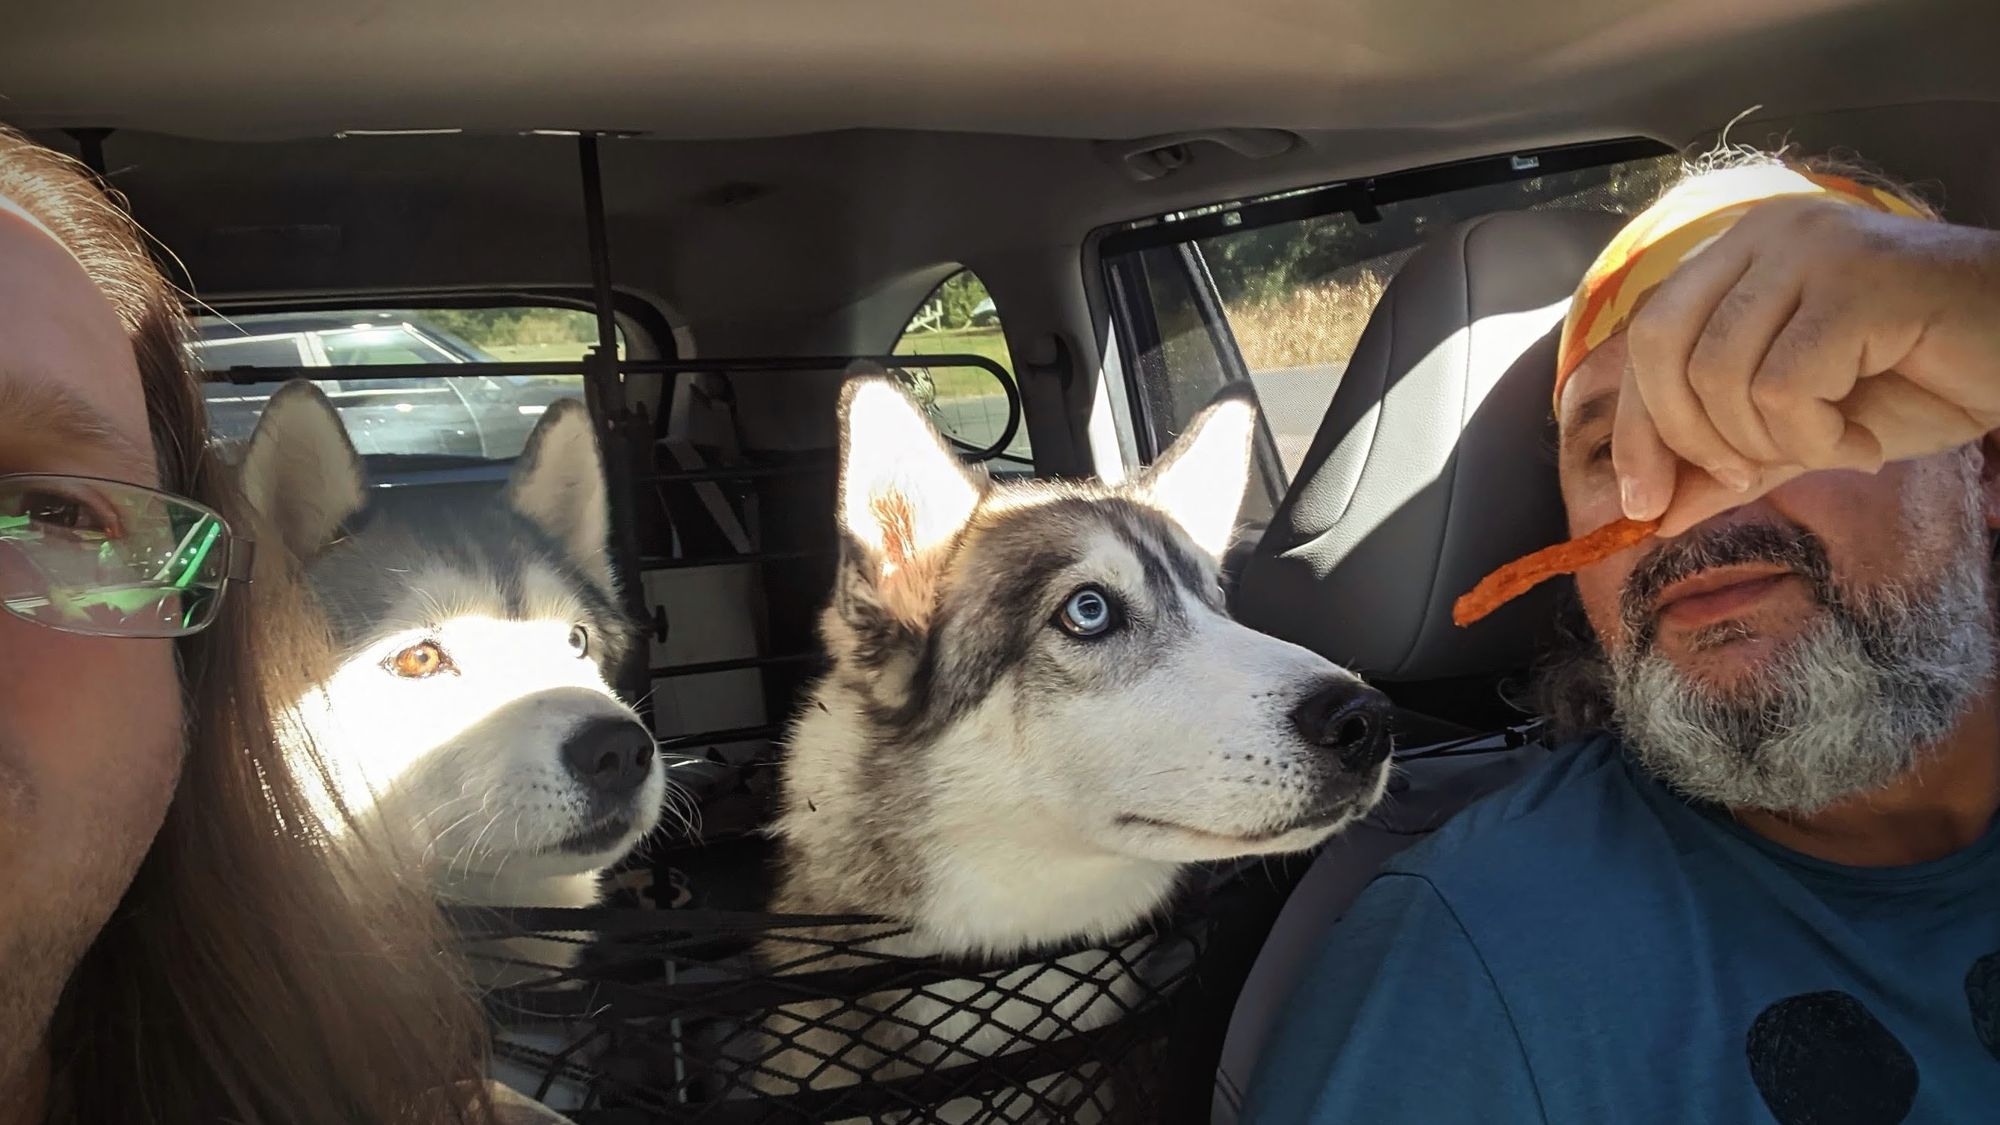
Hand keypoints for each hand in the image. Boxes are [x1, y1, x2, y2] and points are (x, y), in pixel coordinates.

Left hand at [1612, 198, 1999, 534]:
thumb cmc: (1928, 379)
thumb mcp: (1806, 430)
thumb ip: (1727, 461)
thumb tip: (1649, 515)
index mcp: (1742, 253)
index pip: (1647, 339)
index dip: (1636, 428)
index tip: (1642, 505)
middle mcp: (1767, 233)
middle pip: (1661, 348)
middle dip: (1686, 438)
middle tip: (1745, 478)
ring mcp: (1811, 247)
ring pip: (1720, 373)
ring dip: (1772, 441)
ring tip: (1837, 440)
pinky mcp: (1854, 280)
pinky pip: (1783, 386)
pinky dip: (1816, 435)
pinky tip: (1864, 434)